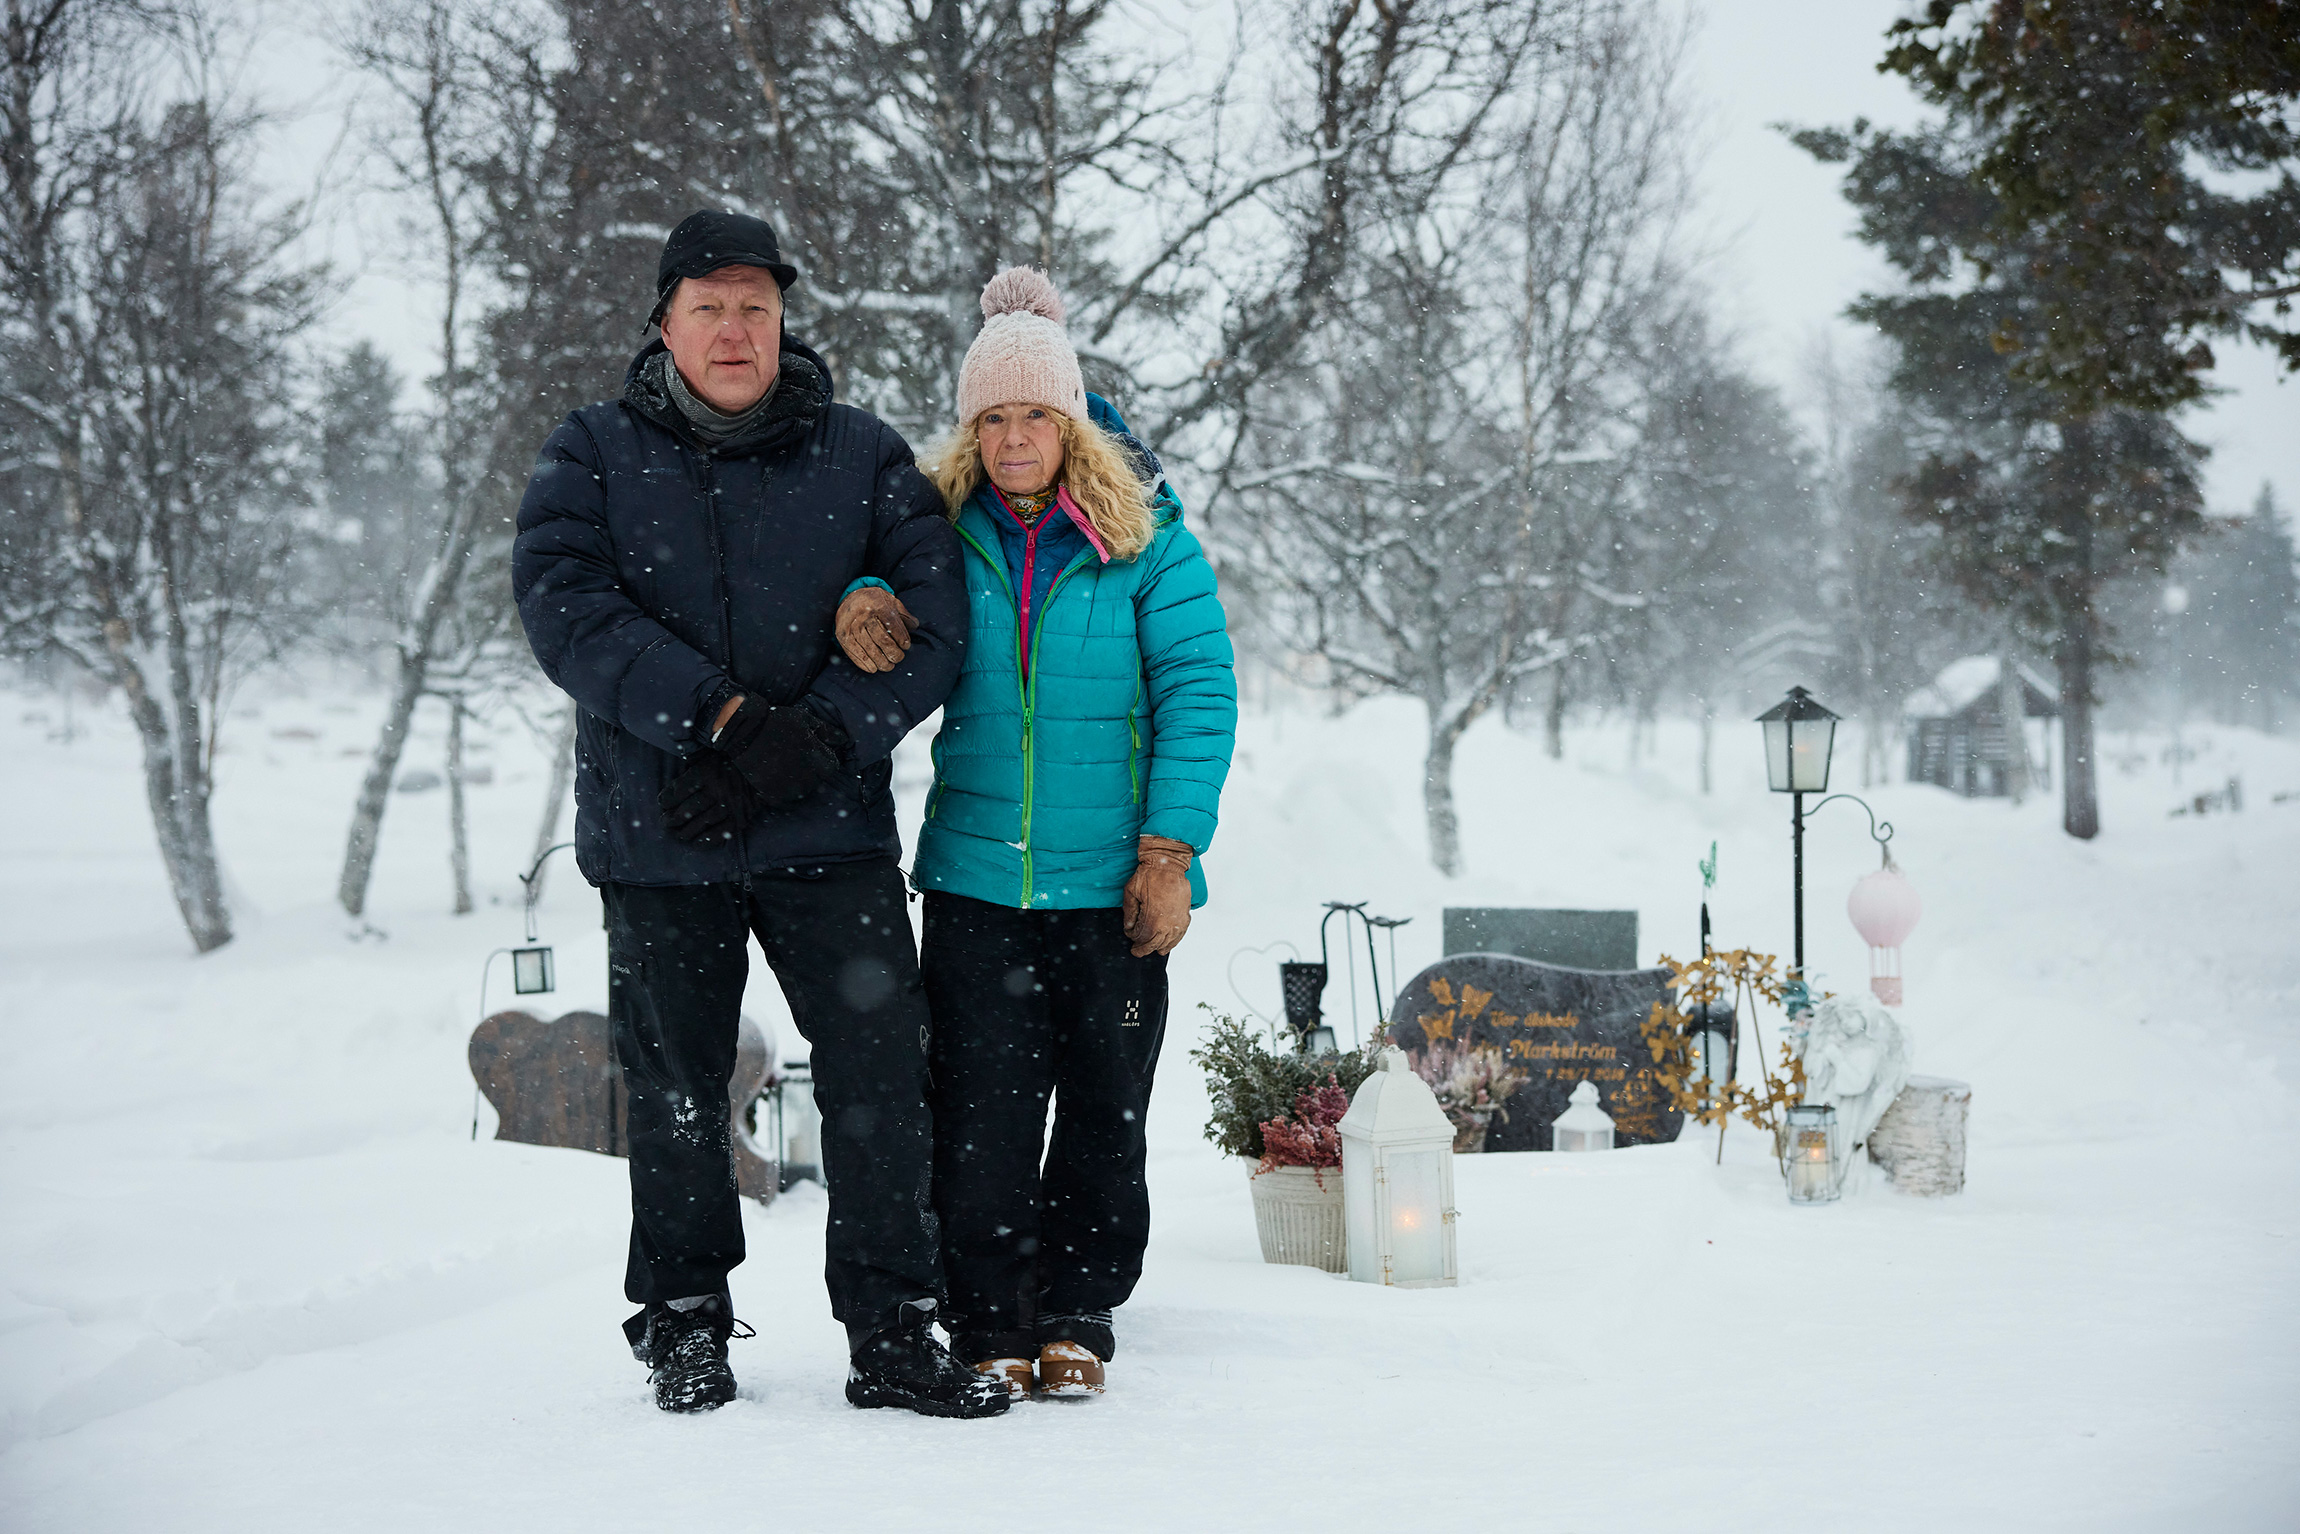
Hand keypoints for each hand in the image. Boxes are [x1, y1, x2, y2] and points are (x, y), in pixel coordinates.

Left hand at [658, 753, 749, 843]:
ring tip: (676, 833)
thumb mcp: (708, 758)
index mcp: (708, 773)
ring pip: (700, 824)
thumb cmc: (730, 764)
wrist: (762, 773)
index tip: (663, 803)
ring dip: (684, 831)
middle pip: (688, 810)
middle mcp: (718, 791)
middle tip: (665, 822)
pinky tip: (694, 841)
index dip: (667, 800)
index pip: (680, 790)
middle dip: (672, 819)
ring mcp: (729, 807)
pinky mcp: (738, 820)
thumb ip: (690, 768)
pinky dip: (704, 841)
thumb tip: (670, 788)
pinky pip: (717, 835)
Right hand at [711, 696, 842, 806]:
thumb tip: (844, 739)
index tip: (811, 749)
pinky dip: (782, 788)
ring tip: (784, 762)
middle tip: (794, 754)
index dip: (824, 756)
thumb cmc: (777, 722)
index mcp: (817, 759)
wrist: (743, 732)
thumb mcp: (805, 719)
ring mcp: (789, 788)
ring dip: (798, 779)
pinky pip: (785, 797)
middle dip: (812, 768)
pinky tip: (775, 774)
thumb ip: (827, 731)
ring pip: (802, 789)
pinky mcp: (773, 794)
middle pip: (818, 779)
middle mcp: (806, 778)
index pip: (832, 766)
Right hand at [835, 585, 917, 673]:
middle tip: (898, 658)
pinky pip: (855, 652)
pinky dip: (864, 663)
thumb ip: (903, 614)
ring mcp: (852, 626)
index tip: (906, 646)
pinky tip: (873, 668)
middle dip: (893, 653)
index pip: (893, 625)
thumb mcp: (890, 601)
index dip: (901, 638)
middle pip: (882, 640)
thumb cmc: (874, 601)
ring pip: (869, 649)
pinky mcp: (843, 635)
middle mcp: (864, 615)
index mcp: (878, 605)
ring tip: (888, 666)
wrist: (848, 597)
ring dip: (881, 661)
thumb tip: (915, 626)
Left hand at [1122, 837, 1193, 956]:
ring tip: (1154, 951)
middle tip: (1137, 951)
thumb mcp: (1131, 891)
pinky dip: (1174, 941)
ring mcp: (1178, 919)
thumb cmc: (1148, 875)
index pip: (1143, 937)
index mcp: (1152, 917)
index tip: (1130, 937)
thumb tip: (1128, 927)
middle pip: (1155, 943)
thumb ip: (1129, 911)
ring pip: (1169, 941)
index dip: (1135, 940)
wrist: (1168, 863)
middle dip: (1145, 948)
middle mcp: (1167, 922)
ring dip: (1160, 947)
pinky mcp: (1185, 914)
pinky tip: (1168, 944)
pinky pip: (1180, 933)